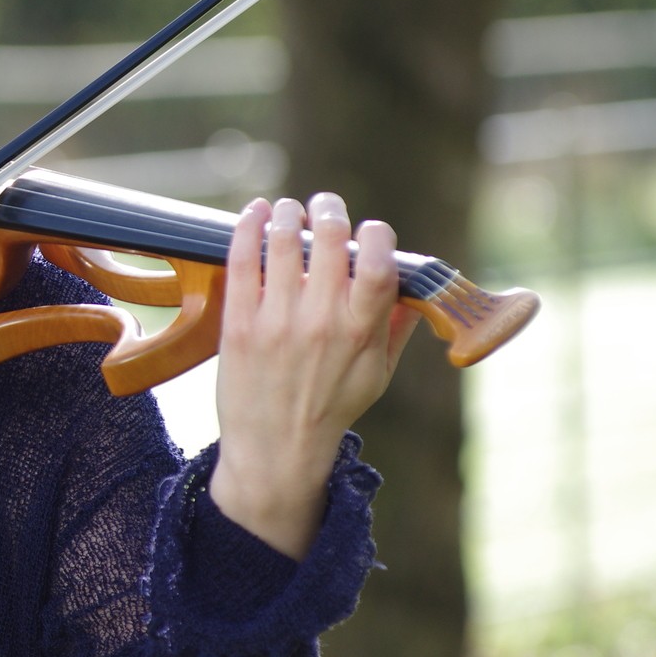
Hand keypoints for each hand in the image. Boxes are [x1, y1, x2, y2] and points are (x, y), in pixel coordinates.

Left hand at [209, 193, 418, 557]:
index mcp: (361, 332)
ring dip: (289, 213)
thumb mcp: (377, 374)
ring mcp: (276, 321)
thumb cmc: (330, 409)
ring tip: (289, 208)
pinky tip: (256, 213)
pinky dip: (248, 227)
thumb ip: (396, 326)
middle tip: (325, 205)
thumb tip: (417, 286)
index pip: (379, 264)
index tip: (370, 230)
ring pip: (284, 242)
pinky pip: (242, 261)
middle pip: (330, 241)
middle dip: (330, 210)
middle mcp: (320, 322)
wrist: (274, 451)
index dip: (377, 235)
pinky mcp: (238, 324)